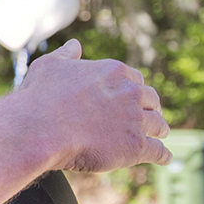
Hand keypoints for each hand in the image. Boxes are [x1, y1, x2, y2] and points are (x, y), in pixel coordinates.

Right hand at [14, 40, 171, 171]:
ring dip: (159, 130)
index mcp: (113, 72)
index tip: (132, 98)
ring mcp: (135, 120)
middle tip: (149, 116)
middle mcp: (130, 93)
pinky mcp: (136, 146)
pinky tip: (165, 158)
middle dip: (151, 108)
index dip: (134, 89)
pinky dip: (163, 155)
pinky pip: (158, 151)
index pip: (135, 79)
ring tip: (160, 136)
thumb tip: (75, 45)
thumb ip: (66, 55)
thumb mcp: (49, 66)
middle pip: (151, 100)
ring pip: (158, 125)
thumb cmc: (39, 98)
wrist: (38, 129)